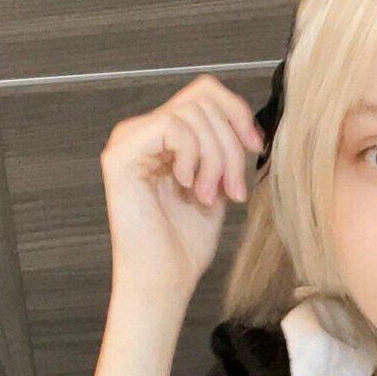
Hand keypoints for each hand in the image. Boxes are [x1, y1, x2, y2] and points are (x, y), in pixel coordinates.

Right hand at [100, 74, 265, 296]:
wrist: (163, 282)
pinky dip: (192, 157)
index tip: (256, 148)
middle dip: (229, 146)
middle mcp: (142, 132)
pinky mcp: (120, 154)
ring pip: (191, 113)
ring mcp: (128, 140)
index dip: (237, 112)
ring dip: (215, 158)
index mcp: (163, 137)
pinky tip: (189, 188)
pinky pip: (171, 127)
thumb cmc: (185, 245)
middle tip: (233, 191)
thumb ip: (224, 149)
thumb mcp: (218, 184)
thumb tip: (247, 123)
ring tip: (211, 196)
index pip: (204, 93)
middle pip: (202, 101)